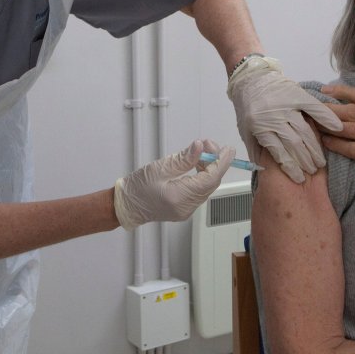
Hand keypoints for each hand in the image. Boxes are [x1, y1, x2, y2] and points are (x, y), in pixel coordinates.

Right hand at [113, 140, 235, 229]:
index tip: (227, 149)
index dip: (221, 162)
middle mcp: (186, 207)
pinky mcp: (185, 209)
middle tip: (208, 144)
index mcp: (179, 197)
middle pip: (211, 183)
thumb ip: (183, 158)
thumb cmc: (137, 187)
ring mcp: (186, 210)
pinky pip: (201, 192)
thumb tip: (200, 147)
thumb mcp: (160, 167)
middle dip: (214, 162)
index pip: (210, 179)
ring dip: (209, 168)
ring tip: (201, 152)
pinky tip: (197, 165)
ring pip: (207, 187)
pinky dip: (203, 177)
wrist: (127, 205)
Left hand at [227, 57, 342, 182]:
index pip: (279, 152)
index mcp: (260, 127)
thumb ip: (256, 149)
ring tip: (320, 161)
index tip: (299, 178)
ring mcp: (286, 106)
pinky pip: (314, 108)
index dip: (290, 167)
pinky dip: (327, 117)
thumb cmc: (247, 108)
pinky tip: (337, 128)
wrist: (249, 78)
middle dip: (305, 161)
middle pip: (294, 144)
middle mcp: (274, 117)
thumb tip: (264, 171)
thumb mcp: (245, 130)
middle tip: (313, 171)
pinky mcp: (296, 95)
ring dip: (314, 148)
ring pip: (305, 131)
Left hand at [318, 84, 354, 194]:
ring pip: (348, 129)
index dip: (342, 91)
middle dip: (328, 107)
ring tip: (313, 122)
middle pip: (350, 110)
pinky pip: (354, 151)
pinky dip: (338, 146)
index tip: (326, 90)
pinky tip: (326, 142)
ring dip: (328, 125)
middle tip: (312, 106)